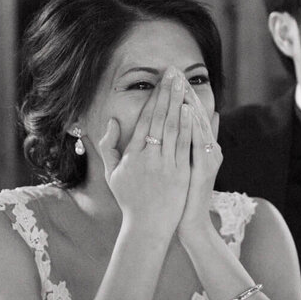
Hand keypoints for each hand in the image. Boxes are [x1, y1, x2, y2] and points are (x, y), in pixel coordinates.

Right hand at [95, 68, 191, 236]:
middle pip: (159, 118)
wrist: (147, 226)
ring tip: (184, 84)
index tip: (160, 81)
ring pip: (173, 128)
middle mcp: (149, 156)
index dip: (153, 98)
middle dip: (167, 93)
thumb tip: (111, 121)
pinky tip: (191, 111)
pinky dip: (188, 128)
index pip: (145, 119)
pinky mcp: (181, 174)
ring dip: (178, 103)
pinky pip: (185, 146)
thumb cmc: (130, 199)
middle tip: (174, 72)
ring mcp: (166, 165)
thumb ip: (108, 145)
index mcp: (132, 154)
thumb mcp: (112, 173)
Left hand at [178, 85, 221, 242]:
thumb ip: (189, 144)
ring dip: (190, 103)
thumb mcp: (186, 165)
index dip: (182, 95)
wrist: (189, 221)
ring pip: (198, 124)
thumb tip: (193, 121)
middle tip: (176, 71)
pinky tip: (188, 112)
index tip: (171, 76)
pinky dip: (194, 127)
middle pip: (196, 115)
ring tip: (181, 84)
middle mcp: (209, 149)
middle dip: (184, 92)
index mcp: (202, 147)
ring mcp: (208, 158)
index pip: (191, 115)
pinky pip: (199, 143)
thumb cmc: (183, 195)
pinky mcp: (204, 168)